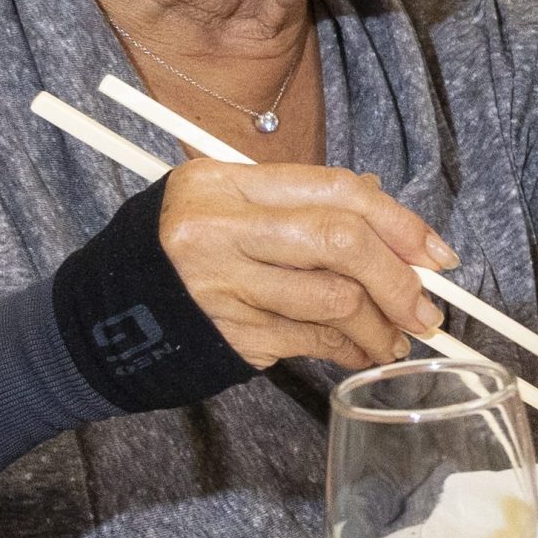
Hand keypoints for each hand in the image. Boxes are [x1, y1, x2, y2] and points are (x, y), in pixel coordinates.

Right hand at [157, 156, 455, 372]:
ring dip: (380, 326)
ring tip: (398, 339)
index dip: (399, 223)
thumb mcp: (228, 207)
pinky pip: (309, 340)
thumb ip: (303, 208)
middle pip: (341, 243)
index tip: (437, 254)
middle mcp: (218, 230)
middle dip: (399, 280)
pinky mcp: (224, 334)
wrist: (100, 318)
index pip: (336, 191)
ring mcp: (219, 285)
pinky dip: (347, 349)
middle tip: (428, 310)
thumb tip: (396, 233)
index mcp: (223, 184)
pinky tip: (362, 353)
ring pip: (333, 300)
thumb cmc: (182, 253)